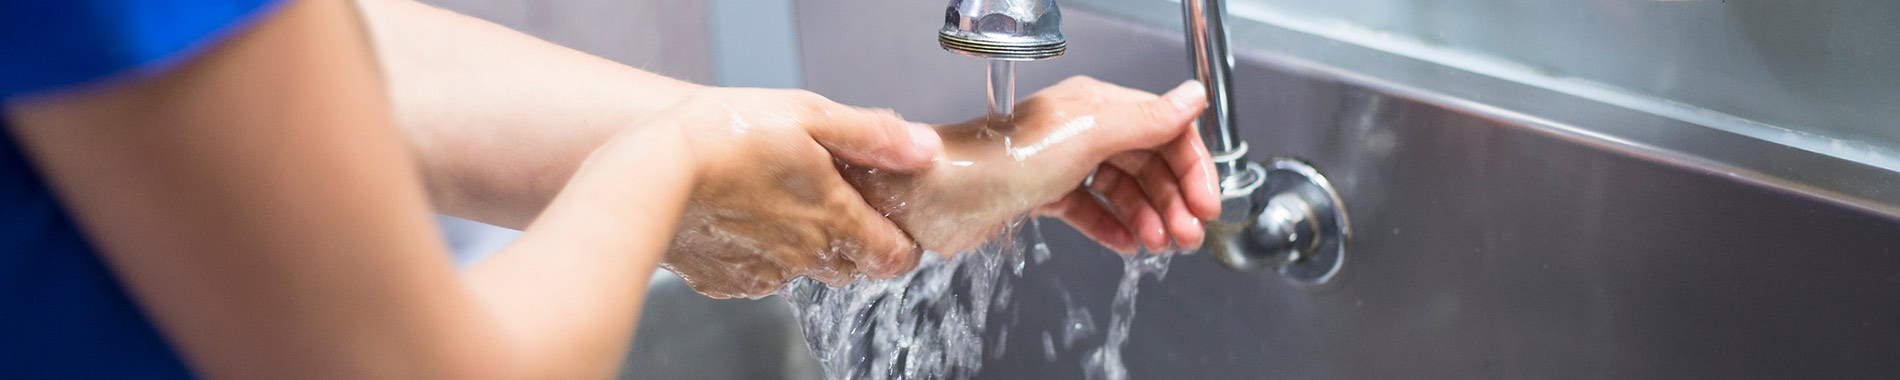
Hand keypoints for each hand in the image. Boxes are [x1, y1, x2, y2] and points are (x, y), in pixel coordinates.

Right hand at [649, 88, 942, 297]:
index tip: (891, 224)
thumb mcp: (811, 114)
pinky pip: (756, 275)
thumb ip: (874, 136)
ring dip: (800, 244)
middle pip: (850, 266)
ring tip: (773, 199)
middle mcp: (806, 256)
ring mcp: (766, 273)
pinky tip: (737, 216)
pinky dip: (755, 252)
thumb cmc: (729, 135)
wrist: (652, 171)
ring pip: (802, 270)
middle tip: (827, 199)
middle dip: (850, 239)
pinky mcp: (726, 282)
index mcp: (835, 218)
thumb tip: (924, 150)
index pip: (894, 258)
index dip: (901, 243)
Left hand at [845, 76, 1218, 254]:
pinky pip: (1089, 209)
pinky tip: (1127, 245)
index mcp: (1095, 105)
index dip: (1191, 166)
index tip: (1207, 203)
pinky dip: (1112, 227)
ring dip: (1148, 216)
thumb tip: (1192, 99)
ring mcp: (1061, 162)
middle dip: (1173, 198)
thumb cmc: (1001, 158)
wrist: (939, 195)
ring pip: (1121, 188)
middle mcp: (1080, 129)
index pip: (1163, 129)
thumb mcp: (1088, 137)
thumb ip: (1145, 121)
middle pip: (1147, 161)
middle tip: (1188, 235)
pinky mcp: (1041, 193)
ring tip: (1161, 245)